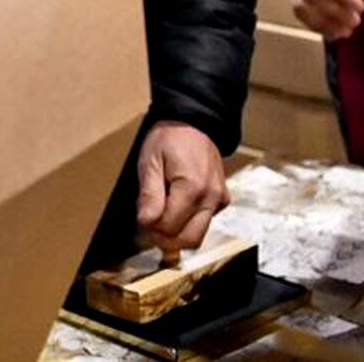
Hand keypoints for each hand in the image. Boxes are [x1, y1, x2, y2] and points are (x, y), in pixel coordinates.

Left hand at [135, 120, 228, 253]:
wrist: (194, 124)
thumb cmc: (169, 139)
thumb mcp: (150, 162)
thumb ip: (149, 194)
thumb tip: (146, 222)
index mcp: (193, 188)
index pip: (171, 227)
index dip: (152, 228)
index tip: (141, 218)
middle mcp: (212, 198)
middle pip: (190, 239)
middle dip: (166, 239)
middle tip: (149, 225)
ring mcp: (220, 200)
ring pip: (199, 235)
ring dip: (178, 234)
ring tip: (160, 216)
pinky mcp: (222, 201)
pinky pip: (205, 223)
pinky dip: (188, 223)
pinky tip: (175, 208)